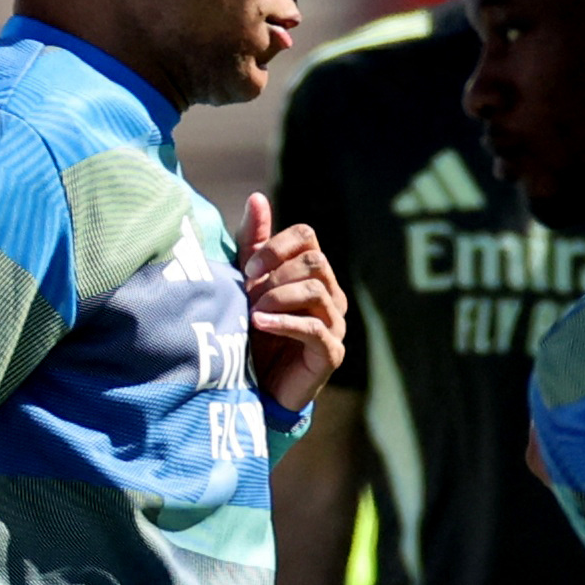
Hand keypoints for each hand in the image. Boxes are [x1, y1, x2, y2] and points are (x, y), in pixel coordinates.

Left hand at [242, 190, 345, 414]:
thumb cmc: (255, 332)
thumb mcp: (248, 285)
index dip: (276, 246)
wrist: (257, 387)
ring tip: (253, 315)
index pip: (307, 236)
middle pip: (315, 262)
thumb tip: (257, 197)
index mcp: (313, 273)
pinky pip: (315, 328)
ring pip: (317, 291)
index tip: (248, 268)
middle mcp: (331, 294)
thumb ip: (254, 244)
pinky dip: (285, 323)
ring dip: (278, 298)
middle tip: (248, 294)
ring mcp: (335, 324)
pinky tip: (260, 325)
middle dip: (277, 275)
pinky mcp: (331, 353)